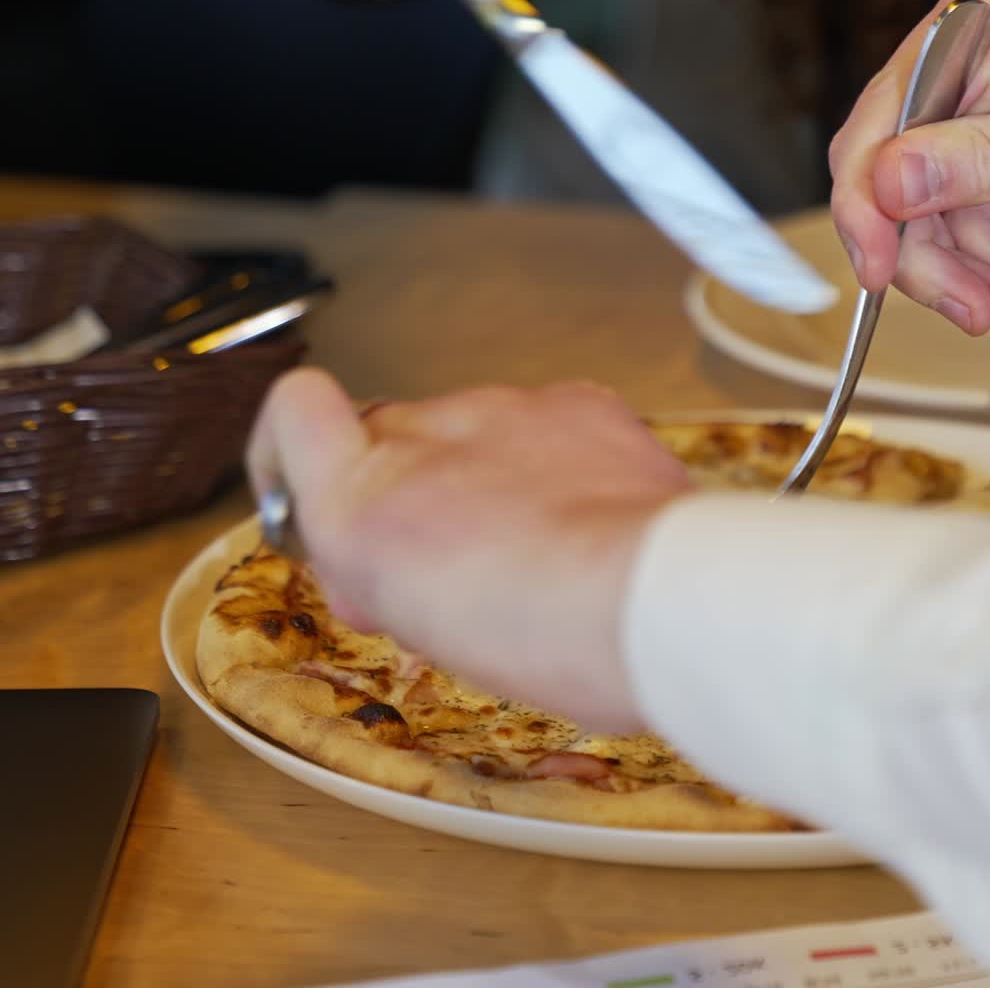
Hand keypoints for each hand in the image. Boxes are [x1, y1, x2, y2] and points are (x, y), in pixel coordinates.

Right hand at [245, 368, 692, 731]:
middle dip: (412, 489)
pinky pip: (547, 419)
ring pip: (476, 431)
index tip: (305, 479)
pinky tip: (586, 508)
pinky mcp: (572, 399)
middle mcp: (423, 436)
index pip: (294, 410)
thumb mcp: (419, 629)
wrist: (645, 602)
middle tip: (450, 556)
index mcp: (362, 503)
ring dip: (491, 476)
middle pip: (396, 440)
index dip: (292, 443)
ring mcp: (501, 408)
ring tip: (540, 543)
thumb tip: (378, 567)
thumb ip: (383, 572)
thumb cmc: (541, 641)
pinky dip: (554, 457)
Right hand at [830, 0, 989, 333]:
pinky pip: (976, 215)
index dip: (869, 201)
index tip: (879, 270)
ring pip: (936, 208)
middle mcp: (978, 49)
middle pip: (901, 171)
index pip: (885, 115)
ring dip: (978, 266)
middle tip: (975, 307)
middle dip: (936, 251)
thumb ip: (985, 159)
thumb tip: (886, 182)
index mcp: (989, 13)